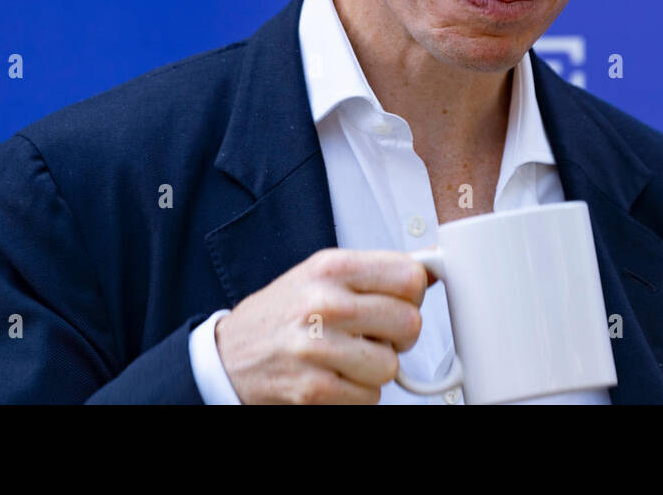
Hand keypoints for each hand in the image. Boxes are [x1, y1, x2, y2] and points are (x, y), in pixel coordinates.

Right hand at [214, 248, 428, 403]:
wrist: (229, 355)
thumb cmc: (283, 313)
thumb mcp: (322, 274)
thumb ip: (374, 272)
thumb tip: (432, 270)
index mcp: (332, 267)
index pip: (410, 277)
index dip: (414, 294)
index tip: (401, 301)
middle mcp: (325, 303)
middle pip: (410, 323)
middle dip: (399, 335)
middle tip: (376, 334)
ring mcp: (319, 347)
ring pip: (392, 365)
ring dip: (377, 367)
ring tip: (349, 355)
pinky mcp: (315, 389)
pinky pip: (371, 396)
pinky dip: (359, 392)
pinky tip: (335, 375)